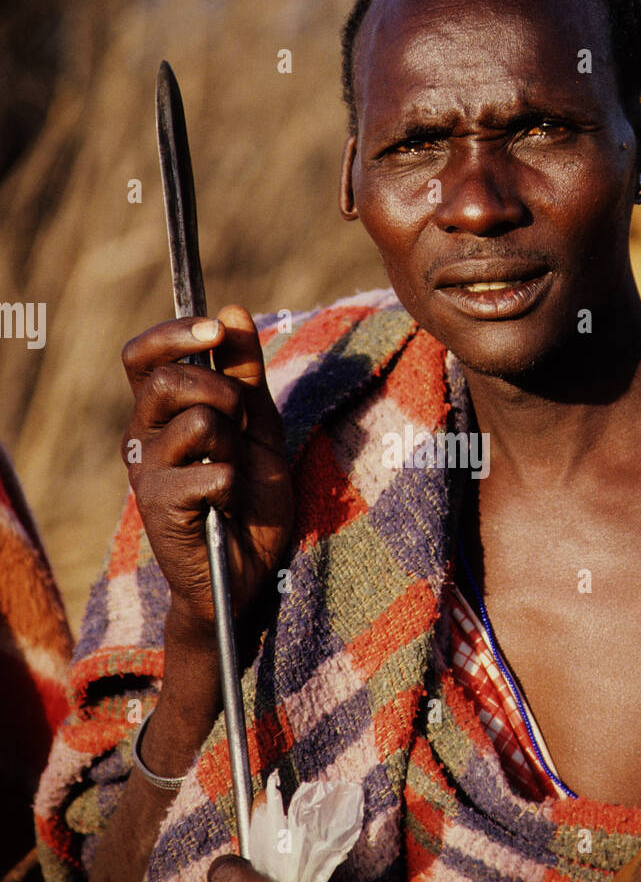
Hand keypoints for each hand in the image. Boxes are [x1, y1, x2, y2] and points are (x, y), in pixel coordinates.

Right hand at [121, 305, 292, 631]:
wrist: (251, 570)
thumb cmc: (251, 498)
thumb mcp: (258, 426)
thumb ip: (245, 373)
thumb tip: (232, 310)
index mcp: (159, 414)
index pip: (142, 355)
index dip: (174, 334)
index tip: (214, 329)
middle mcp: (141, 438)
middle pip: (167, 380)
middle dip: (222, 391)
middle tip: (243, 424)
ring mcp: (146, 474)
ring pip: (197, 423)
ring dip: (234, 444)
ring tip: (236, 472)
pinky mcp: (160, 509)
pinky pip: (213, 472)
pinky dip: (237, 485)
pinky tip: (230, 506)